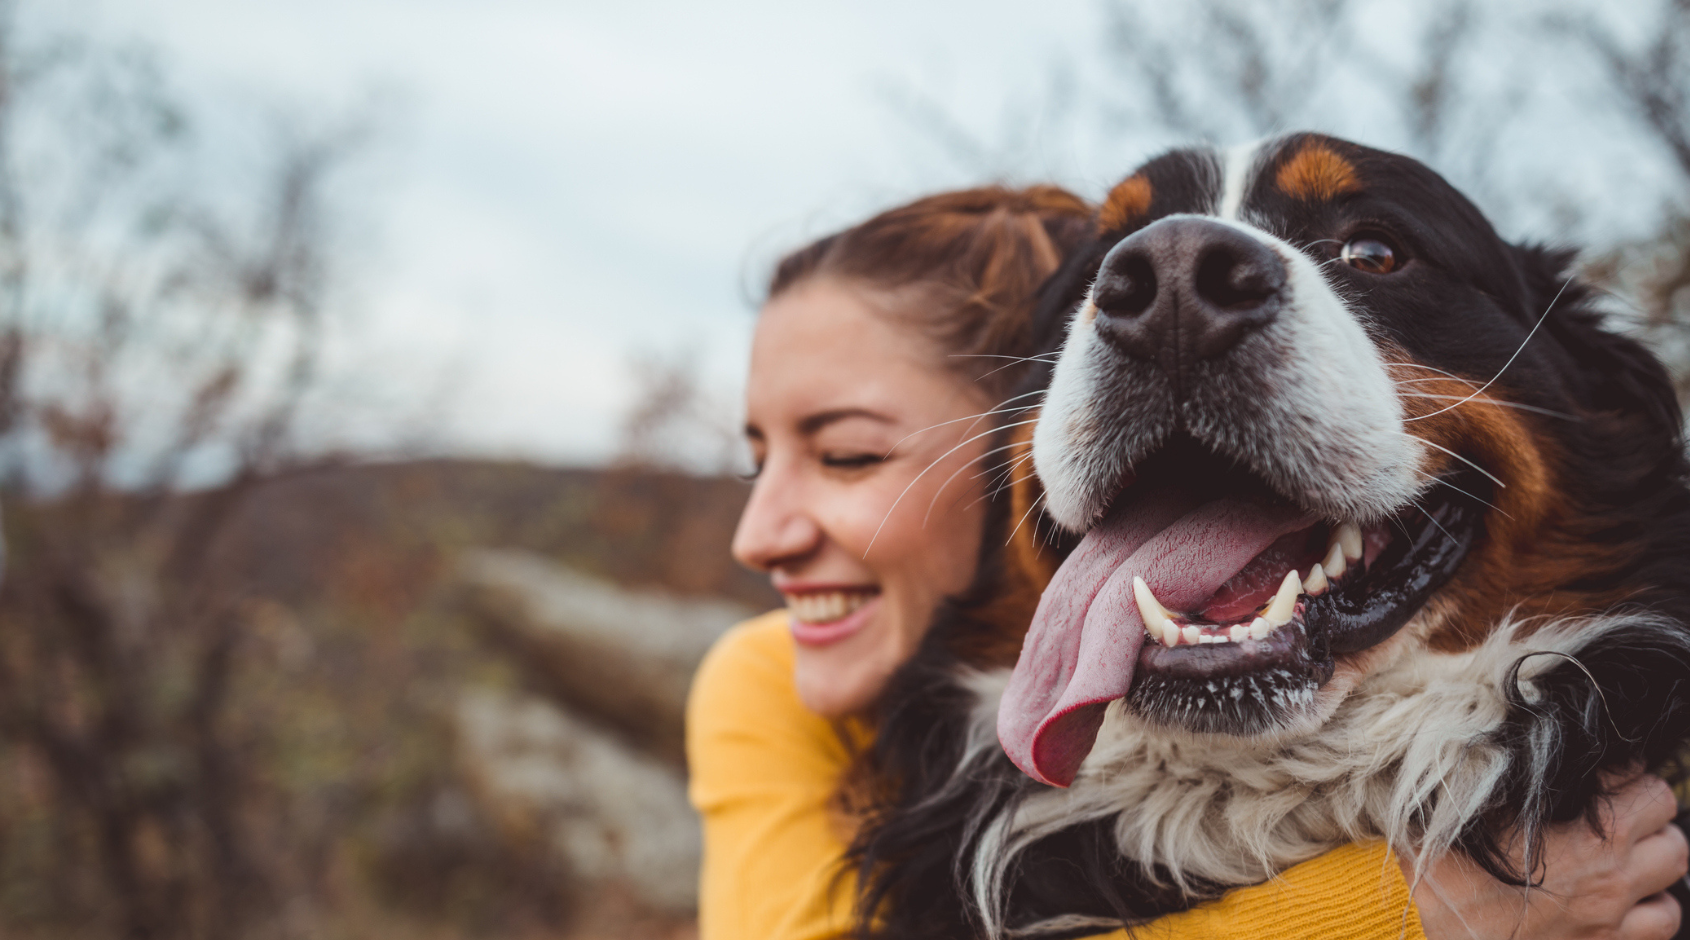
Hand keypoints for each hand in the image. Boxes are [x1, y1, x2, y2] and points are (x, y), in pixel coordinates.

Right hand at [1404, 771, 1686, 939]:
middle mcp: (1612, 878)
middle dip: (1647, 813)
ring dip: (1653, 866)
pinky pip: (1656, 930)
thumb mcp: (1480, 806)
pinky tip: (1617, 902)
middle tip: (1617, 809)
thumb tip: (1547, 754)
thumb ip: (1525, 780)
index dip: (1623, 771)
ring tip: (1622, 857)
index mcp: (1592, 835)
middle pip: (1670, 828)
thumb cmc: (1443, 868)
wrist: (1426, 929)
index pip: (1644, 783)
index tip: (1602, 773)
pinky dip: (1646, 911)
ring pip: (1672, 884)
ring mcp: (1611, 920)